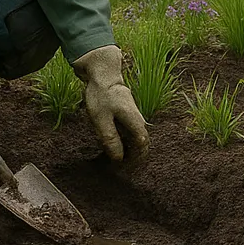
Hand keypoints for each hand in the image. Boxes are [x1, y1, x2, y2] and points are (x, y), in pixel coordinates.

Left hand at [72, 44, 148, 160]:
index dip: (135, 160)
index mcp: (135, 122)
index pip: (142, 146)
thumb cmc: (101, 95)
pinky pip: (130, 133)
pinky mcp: (127, 115)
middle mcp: (138, 120)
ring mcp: (133, 116)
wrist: (103, 73)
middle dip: (134, 159)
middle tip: (121, 171)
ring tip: (118, 163)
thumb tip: (118, 159)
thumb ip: (110, 139)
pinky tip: (115, 148)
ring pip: (136, 139)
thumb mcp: (101, 119)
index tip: (123, 170)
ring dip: (130, 152)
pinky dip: (125, 143)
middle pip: (142, 144)